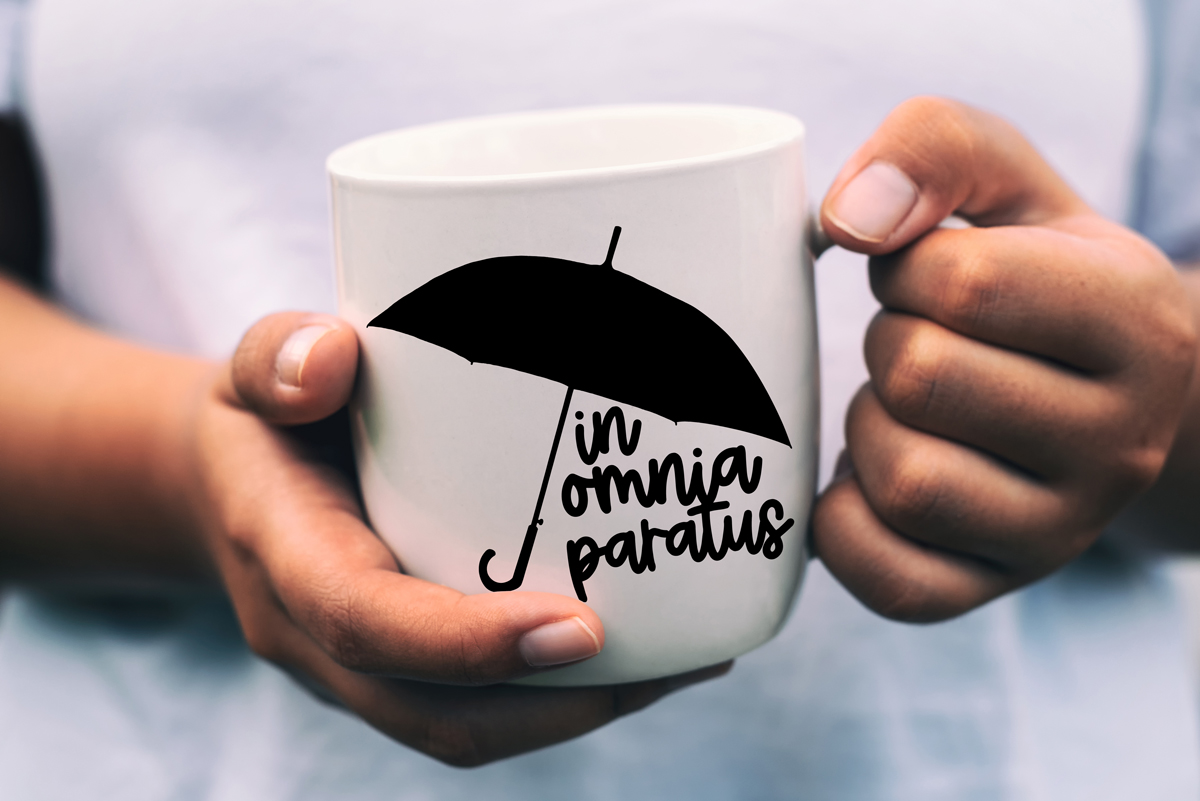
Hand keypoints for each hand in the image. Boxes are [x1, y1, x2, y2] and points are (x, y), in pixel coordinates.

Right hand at [188, 312, 726, 765]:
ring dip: (576, 711)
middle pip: (437, 711)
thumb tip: (332, 357)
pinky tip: (639, 651)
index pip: (367, 624)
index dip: (470, 642)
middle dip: (560, 703)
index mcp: (284, 556)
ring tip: (682, 662)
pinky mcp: (395, 672)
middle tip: (675, 659)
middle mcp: (315, 636)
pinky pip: (475, 710)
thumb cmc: (260, 422)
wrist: (226, 490)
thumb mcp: (254, 369)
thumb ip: (280, 357)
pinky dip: (559, 695)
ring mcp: (353, 670)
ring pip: (465, 728)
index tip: (584, 628)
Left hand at [811, 97, 1196, 621]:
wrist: (1098, 393)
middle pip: (923, 379)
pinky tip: (871, 475)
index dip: (907, 266)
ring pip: (906, 481)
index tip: (926, 276)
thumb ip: (937, 149)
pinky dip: (846, 521)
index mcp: (1138, 326)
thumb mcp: (1010, 184)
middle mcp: (1120, 444)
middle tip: (916, 341)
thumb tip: (847, 217)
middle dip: (888, 343)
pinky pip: (886, 577)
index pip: (966, 282)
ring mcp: (1061, 532)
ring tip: (906, 409)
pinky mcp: (992, 588)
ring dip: (868, 429)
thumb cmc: (1035, 276)